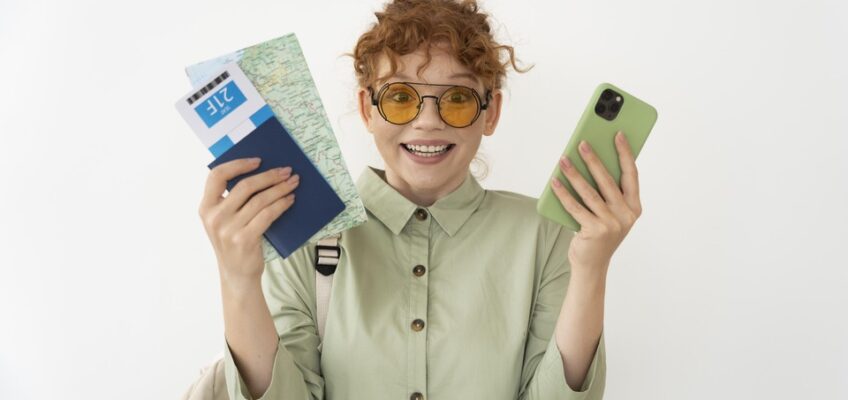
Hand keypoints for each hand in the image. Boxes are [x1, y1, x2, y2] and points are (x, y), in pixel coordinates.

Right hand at [198, 158, 299, 285]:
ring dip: (280, 189)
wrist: (237, 275)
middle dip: (269, 176)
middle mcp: (214, 217)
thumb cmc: (234, 242)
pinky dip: (281, 204)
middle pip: (245, 186)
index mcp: (206, 207)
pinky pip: (268, 215)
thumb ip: (232, 200)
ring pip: (260, 200)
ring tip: (293, 183)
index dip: (238, 164)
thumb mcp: (224, 221)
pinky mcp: (244, 239)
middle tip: (286, 171)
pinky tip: (290, 200)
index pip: (217, 176)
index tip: (258, 160)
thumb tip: (261, 172)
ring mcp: (228, 229)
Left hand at [550, 131, 641, 275]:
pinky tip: (554, 182)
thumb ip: (606, 191)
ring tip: (563, 159)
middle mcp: (626, 215)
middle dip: (594, 159)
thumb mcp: (609, 212)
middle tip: (582, 142)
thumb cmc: (599, 232)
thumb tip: (590, 160)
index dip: (625, 153)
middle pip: (608, 180)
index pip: (631, 174)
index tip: (619, 134)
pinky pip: (575, 207)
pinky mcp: (594, 231)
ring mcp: (611, 224)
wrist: (591, 265)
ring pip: (589, 192)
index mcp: (634, 207)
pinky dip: (563, 193)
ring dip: (574, 174)